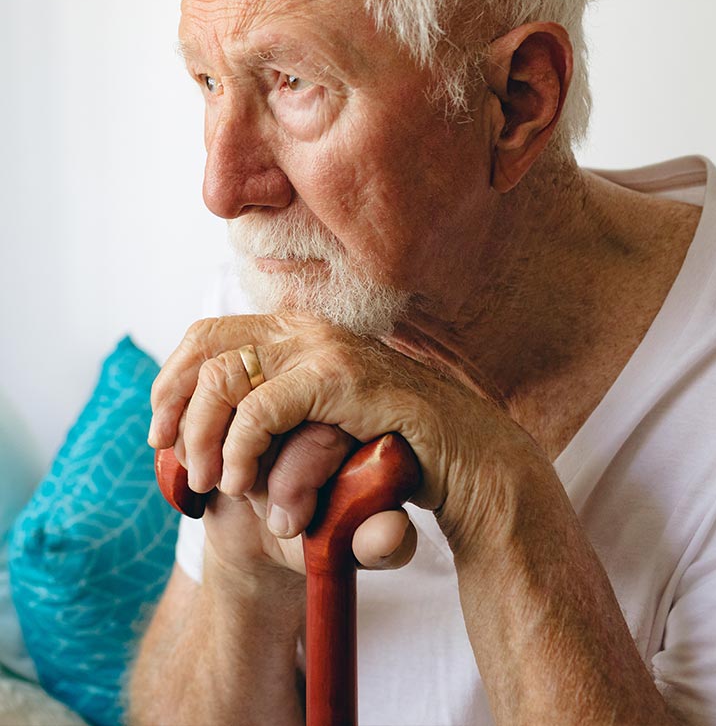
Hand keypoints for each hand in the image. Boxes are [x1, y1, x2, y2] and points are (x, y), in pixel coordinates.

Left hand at [149, 312, 538, 567]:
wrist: (460, 459)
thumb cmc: (380, 449)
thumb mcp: (309, 428)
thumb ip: (265, 414)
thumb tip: (192, 423)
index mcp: (293, 332)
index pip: (207, 334)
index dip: (171, 380)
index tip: (159, 432)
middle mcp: (303, 328)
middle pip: (205, 347)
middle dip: (175, 406)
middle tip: (175, 461)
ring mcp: (323, 347)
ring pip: (225, 376)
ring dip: (204, 435)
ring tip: (212, 484)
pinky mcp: (340, 377)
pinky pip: (263, 408)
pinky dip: (241, 448)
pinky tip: (244, 482)